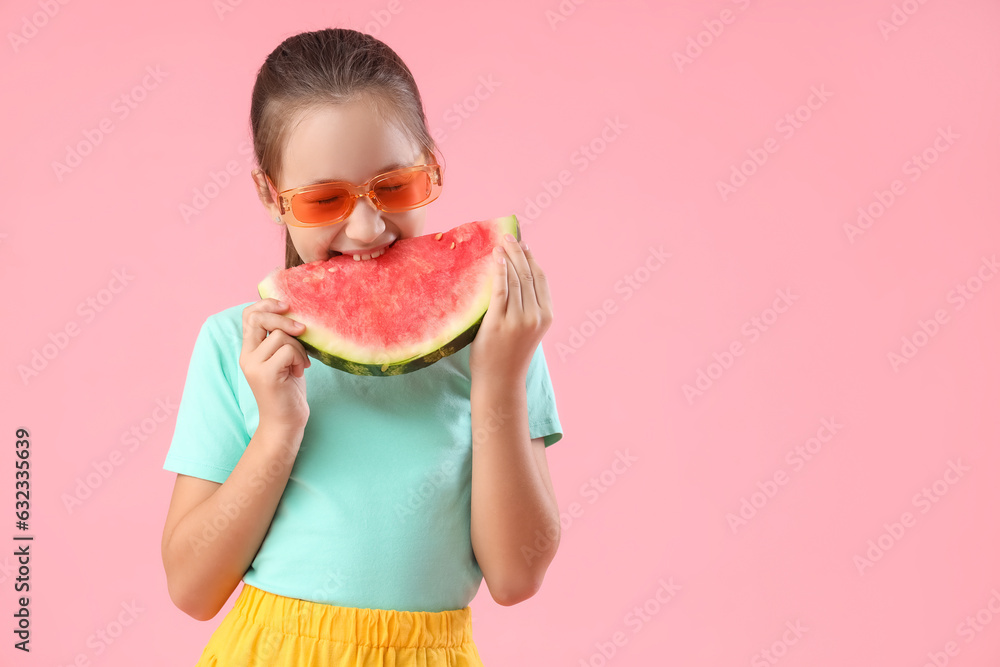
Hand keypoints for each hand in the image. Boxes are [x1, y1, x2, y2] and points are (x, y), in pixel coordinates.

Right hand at [240, 299, 311, 433]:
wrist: (285, 422)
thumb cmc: (288, 390)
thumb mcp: (284, 359)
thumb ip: (282, 339)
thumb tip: (295, 314)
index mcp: (250, 350)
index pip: (249, 315)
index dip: (267, 304)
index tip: (287, 306)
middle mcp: (247, 356)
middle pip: (260, 319)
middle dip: (285, 320)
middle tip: (302, 330)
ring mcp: (254, 365)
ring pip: (281, 336)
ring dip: (298, 347)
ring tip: (300, 364)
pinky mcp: (265, 374)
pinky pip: (287, 350)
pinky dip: (299, 358)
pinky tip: (300, 371)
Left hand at [469, 234, 553, 382]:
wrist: (500, 381)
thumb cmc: (510, 354)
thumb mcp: (528, 329)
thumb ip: (527, 307)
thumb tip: (514, 275)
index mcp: (546, 316)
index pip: (540, 279)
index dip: (532, 259)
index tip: (523, 244)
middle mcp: (536, 316)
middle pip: (527, 275)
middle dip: (518, 252)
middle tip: (509, 236)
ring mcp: (518, 320)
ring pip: (515, 279)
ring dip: (507, 257)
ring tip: (500, 244)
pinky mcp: (499, 323)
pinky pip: (500, 289)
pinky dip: (498, 270)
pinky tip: (495, 258)